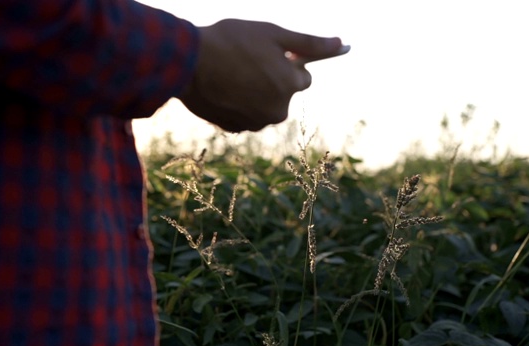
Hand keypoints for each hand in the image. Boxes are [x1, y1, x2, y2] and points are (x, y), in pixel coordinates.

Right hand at [177, 19, 349, 132]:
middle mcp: (278, 110)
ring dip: (255, 94)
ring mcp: (255, 123)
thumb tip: (342, 45)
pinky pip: (245, 116)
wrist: (186, 63)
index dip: (286, 63)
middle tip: (247, 63)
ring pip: (265, 106)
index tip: (269, 55)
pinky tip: (222, 88)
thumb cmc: (231, 41)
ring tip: (232, 75)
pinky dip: (238, 105)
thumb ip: (310, 42)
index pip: (303, 77)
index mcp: (291, 85)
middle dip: (273, 81)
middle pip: (284, 94)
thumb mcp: (273, 34)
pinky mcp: (235, 129)